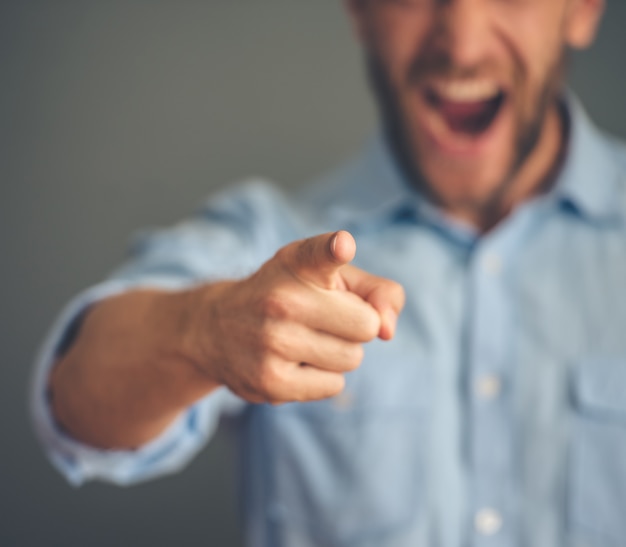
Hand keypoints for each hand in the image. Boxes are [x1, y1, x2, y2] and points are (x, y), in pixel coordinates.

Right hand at [188, 231, 404, 403]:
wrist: (217, 329)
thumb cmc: (290, 297)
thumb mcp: (329, 278)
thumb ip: (375, 292)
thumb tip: (388, 330)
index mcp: (297, 263)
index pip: (319, 253)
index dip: (333, 249)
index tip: (342, 245)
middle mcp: (281, 299)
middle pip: (366, 326)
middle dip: (354, 326)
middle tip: (322, 319)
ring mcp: (273, 342)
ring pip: (352, 358)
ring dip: (339, 353)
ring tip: (304, 339)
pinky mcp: (270, 381)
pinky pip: (334, 385)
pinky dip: (323, 377)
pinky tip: (293, 362)